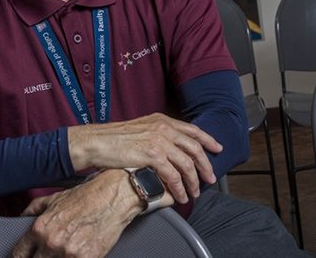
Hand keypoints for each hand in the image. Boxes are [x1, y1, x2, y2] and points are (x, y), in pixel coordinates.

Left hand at [11, 169, 172, 257]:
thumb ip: (34, 210)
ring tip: (67, 249)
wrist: (116, 196)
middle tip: (49, 252)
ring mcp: (69, 253)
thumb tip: (22, 218)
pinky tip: (78, 251)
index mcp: (41, 228)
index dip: (22, 256)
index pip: (19, 253)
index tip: (26, 255)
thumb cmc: (88, 195)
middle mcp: (52, 242)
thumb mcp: (55, 197)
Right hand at [67, 113, 221, 203]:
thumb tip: (170, 146)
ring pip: (186, 164)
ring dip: (193, 181)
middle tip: (210, 178)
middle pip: (194, 148)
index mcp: (163, 121)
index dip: (208, 140)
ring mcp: (159, 141)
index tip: (217, 149)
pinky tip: (179, 196)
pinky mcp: (152, 156)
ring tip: (194, 193)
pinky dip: (179, 188)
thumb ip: (158, 133)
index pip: (193, 129)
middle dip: (205, 166)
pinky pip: (173, 176)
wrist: (97, 141)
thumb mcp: (141, 128)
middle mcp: (164, 129)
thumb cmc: (114, 138)